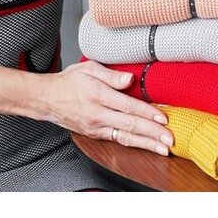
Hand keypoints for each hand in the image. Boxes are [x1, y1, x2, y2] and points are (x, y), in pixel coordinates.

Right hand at [37, 61, 173, 155]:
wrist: (47, 99)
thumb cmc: (69, 81)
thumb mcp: (88, 68)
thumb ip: (111, 75)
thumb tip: (130, 79)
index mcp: (97, 95)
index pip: (127, 106)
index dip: (147, 113)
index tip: (163, 117)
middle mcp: (97, 114)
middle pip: (130, 125)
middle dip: (153, 133)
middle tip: (170, 138)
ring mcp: (96, 127)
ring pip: (126, 137)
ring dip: (147, 144)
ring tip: (163, 148)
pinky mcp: (95, 135)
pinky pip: (118, 139)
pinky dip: (134, 143)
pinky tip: (147, 145)